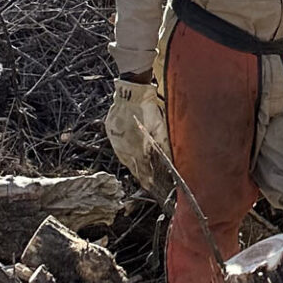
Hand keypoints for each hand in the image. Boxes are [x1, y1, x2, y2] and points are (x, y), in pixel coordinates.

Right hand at [106, 76, 172, 194]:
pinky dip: (126, 152)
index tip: (154, 188)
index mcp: (137, 151)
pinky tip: (131, 152)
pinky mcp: (111, 134)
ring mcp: (116, 143)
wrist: (131, 94)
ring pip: (125, 160)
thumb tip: (171, 162)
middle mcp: (124, 150)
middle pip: (134, 169)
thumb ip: (164, 147)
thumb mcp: (161, 129)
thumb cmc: (148, 110)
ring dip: (133, 164)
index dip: (149, 183)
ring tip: (141, 168)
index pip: (143, 174)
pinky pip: (119, 148)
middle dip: (142, 175)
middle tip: (149, 180)